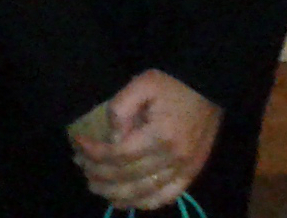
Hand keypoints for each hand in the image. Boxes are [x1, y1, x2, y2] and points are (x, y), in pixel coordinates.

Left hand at [69, 69, 220, 209]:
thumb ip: (122, 108)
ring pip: (144, 192)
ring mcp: (185, 169)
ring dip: (115, 193)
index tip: (78, 143)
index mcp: (160, 135)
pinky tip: (124, 201)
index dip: (95, 153)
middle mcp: (173, 158)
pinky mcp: (192, 173)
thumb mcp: (142, 84)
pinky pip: (166, 197)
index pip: (119, 154)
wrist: (208, 86)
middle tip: (81, 165)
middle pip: (128, 176)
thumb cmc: (172, 84)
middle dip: (99, 173)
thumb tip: (112, 138)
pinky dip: (143, 203)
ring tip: (95, 185)